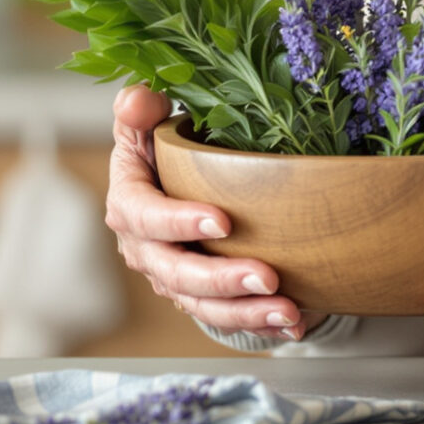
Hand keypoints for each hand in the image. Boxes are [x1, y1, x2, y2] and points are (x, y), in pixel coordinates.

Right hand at [105, 85, 324, 340]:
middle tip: (268, 277)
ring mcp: (171, 279)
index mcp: (129, 204)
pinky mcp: (197, 298)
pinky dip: (259, 323)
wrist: (174, 183)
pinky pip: (225, 318)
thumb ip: (139, 109)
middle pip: (176, 273)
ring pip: (202, 306)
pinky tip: (295, 324)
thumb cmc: (162, 148)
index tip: (222, 220)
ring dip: (245, 313)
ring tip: (287, 311)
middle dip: (222, 280)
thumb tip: (139, 99)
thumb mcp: (148, 122)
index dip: (178, 222)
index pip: (144, 216)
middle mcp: (144, 249)